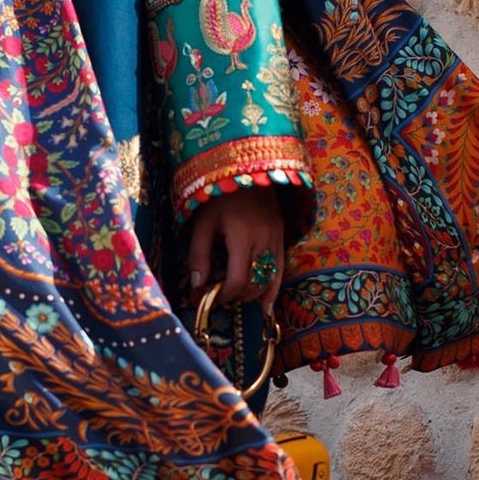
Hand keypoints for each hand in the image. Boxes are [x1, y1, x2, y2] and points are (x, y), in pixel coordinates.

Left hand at [188, 190, 285, 311]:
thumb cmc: (220, 196)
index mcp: (243, 235)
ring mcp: (277, 240)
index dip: (220, 296)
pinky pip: (280, 271)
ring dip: (249, 295)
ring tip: (231, 296)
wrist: (248, 170)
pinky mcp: (282, 238)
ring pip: (267, 281)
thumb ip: (199, 255)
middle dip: (232, 297)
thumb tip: (197, 287)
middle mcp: (264, 240)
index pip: (236, 280)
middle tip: (214, 297)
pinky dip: (272, 291)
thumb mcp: (203, 223)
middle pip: (253, 284)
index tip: (203, 298)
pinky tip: (266, 309)